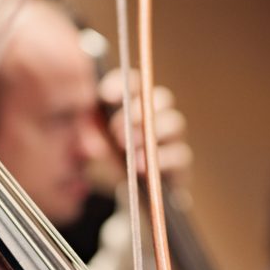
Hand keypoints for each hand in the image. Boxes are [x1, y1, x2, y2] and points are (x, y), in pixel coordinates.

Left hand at [98, 69, 191, 184]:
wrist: (130, 187)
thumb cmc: (110, 153)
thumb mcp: (93, 141)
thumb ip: (89, 135)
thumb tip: (90, 140)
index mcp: (135, 100)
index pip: (135, 82)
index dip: (122, 84)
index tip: (106, 96)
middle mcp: (158, 113)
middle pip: (162, 98)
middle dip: (139, 112)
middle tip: (117, 131)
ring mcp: (172, 137)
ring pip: (175, 123)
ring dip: (151, 135)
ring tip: (130, 150)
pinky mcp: (180, 162)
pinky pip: (180, 155)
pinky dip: (162, 159)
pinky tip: (142, 167)